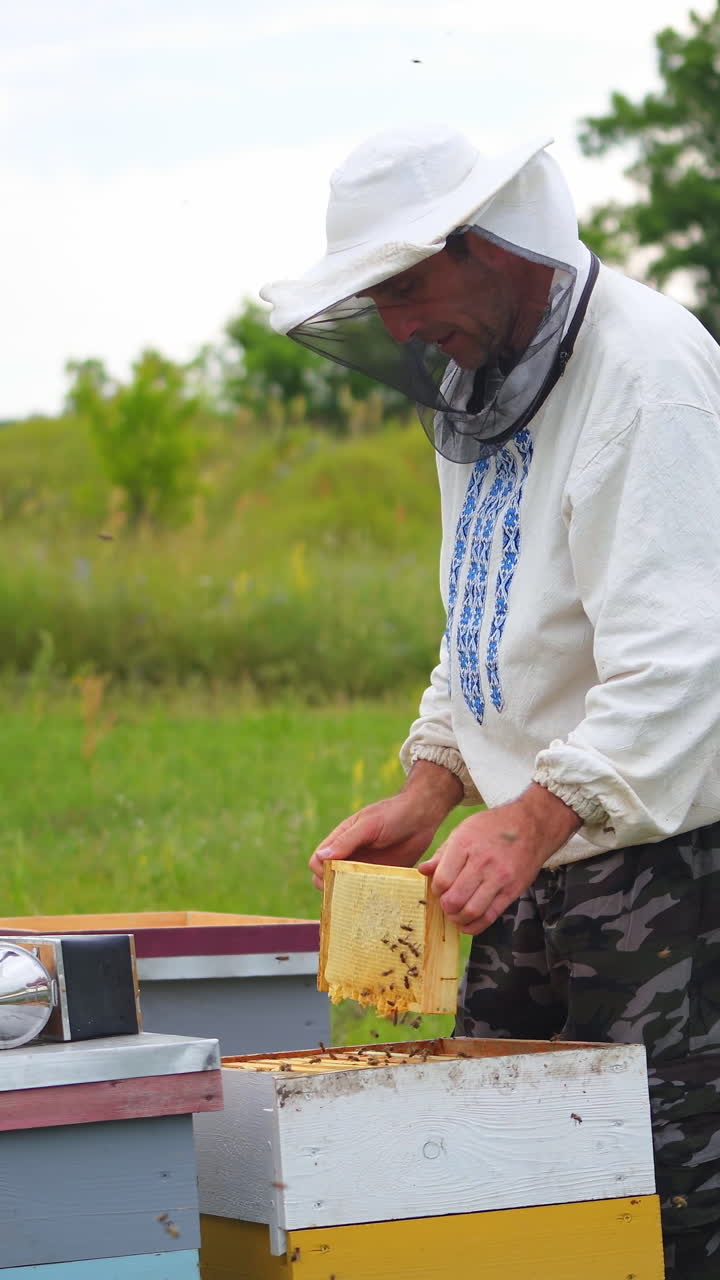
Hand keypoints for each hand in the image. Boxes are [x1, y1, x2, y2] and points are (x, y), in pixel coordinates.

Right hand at [308, 760, 462, 889]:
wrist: (422, 816)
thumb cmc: (393, 814)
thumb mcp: (368, 825)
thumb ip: (346, 841)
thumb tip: (320, 858)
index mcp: (340, 840)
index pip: (317, 861)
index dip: (319, 872)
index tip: (332, 877)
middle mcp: (349, 855)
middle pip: (327, 878)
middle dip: (332, 888)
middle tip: (347, 892)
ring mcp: (364, 867)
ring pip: (347, 888)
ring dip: (350, 896)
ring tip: (361, 900)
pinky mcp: (381, 876)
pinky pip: (369, 891)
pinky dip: (368, 898)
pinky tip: (376, 902)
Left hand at [420, 783, 580, 933]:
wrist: (532, 825)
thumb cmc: (493, 826)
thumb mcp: (463, 830)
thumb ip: (442, 853)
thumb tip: (423, 870)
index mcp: (465, 845)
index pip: (442, 880)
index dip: (436, 890)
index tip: (439, 889)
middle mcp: (482, 862)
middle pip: (455, 898)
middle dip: (446, 907)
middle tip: (446, 904)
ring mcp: (499, 878)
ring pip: (472, 911)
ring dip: (458, 918)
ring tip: (456, 914)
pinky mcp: (513, 890)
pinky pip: (491, 916)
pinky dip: (476, 926)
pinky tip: (468, 923)